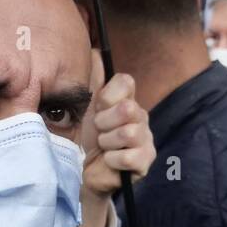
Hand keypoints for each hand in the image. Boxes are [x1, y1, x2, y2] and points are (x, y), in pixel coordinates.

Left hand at [78, 51, 153, 226]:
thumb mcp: (80, 108)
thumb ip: (89, 79)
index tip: (96, 109)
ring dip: (107, 143)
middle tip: (98, 132)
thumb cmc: (81, 139)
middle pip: (127, 108)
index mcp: (126, 99)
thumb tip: (93, 52)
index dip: (107, 96)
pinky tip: (108, 161)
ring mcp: (146, 139)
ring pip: (128, 133)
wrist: (80, 174)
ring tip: (102, 147)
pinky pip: (128, 156)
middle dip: (104, 123)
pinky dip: (112, 160)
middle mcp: (140, 116)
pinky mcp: (146, 161)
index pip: (126, 82)